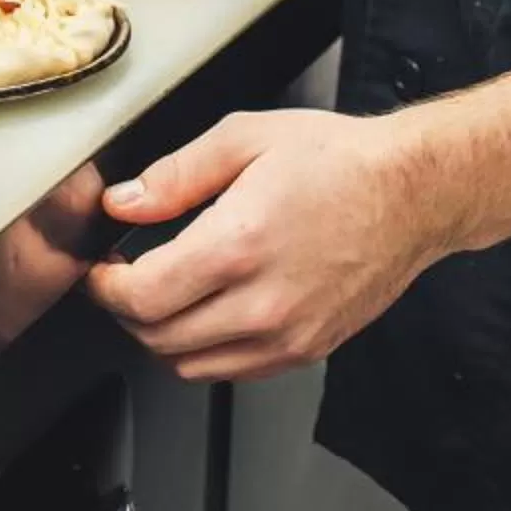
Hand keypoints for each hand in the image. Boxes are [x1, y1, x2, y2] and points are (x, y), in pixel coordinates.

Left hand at [86, 109, 452, 382]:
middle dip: (127, 311)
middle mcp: (262, 303)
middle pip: (158, 339)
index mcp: (239, 245)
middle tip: (124, 278)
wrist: (410, 193)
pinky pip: (233, 371)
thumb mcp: (245, 139)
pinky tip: (209, 309)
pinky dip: (205, 350)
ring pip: (190, 366)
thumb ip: (176, 175)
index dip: (105, 287)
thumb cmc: (338, 160)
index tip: (101, 270)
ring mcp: (287, 337)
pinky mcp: (306, 351)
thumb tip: (126, 202)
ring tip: (165, 292)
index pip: (142, 298)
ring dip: (162, 336)